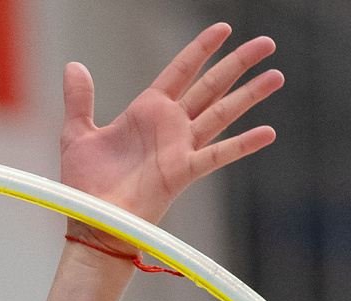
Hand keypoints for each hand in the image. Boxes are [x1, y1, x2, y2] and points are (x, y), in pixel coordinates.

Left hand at [60, 22, 280, 230]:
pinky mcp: (183, 172)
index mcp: (148, 111)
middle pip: (212, 85)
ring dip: (250, 94)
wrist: (92, 223)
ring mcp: (180, 148)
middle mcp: (170, 126)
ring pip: (222, 113)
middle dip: (238, 63)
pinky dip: (243, 144)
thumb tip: (74, 65)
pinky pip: (218, 155)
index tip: (224, 28)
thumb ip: (80, 98)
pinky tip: (268, 131)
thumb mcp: (77, 132)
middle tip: (267, 43)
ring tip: (277, 76)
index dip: (202, 48)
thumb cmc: (85, 185)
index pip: (181, 69)